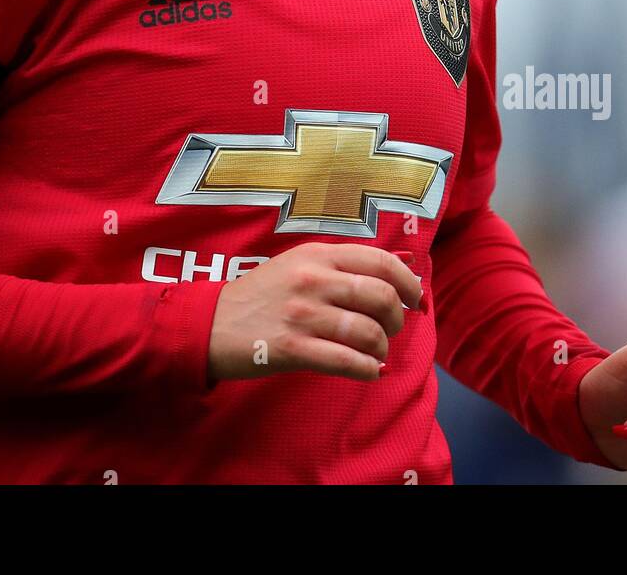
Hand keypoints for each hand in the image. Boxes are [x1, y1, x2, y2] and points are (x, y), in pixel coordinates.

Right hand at [206, 242, 422, 382]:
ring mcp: (302, 314)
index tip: (418, 300)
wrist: (209, 323)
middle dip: (397, 319)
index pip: (380, 261)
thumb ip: (343, 265)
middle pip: (381, 296)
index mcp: (318, 254)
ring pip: (367, 332)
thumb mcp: (299, 264)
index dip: (409, 282)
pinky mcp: (292, 348)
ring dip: (381, 348)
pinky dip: (367, 370)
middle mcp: (313, 279)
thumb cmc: (261, 295)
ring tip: (375, 354)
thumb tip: (401, 266)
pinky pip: (346, 361)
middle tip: (391, 330)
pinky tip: (367, 372)